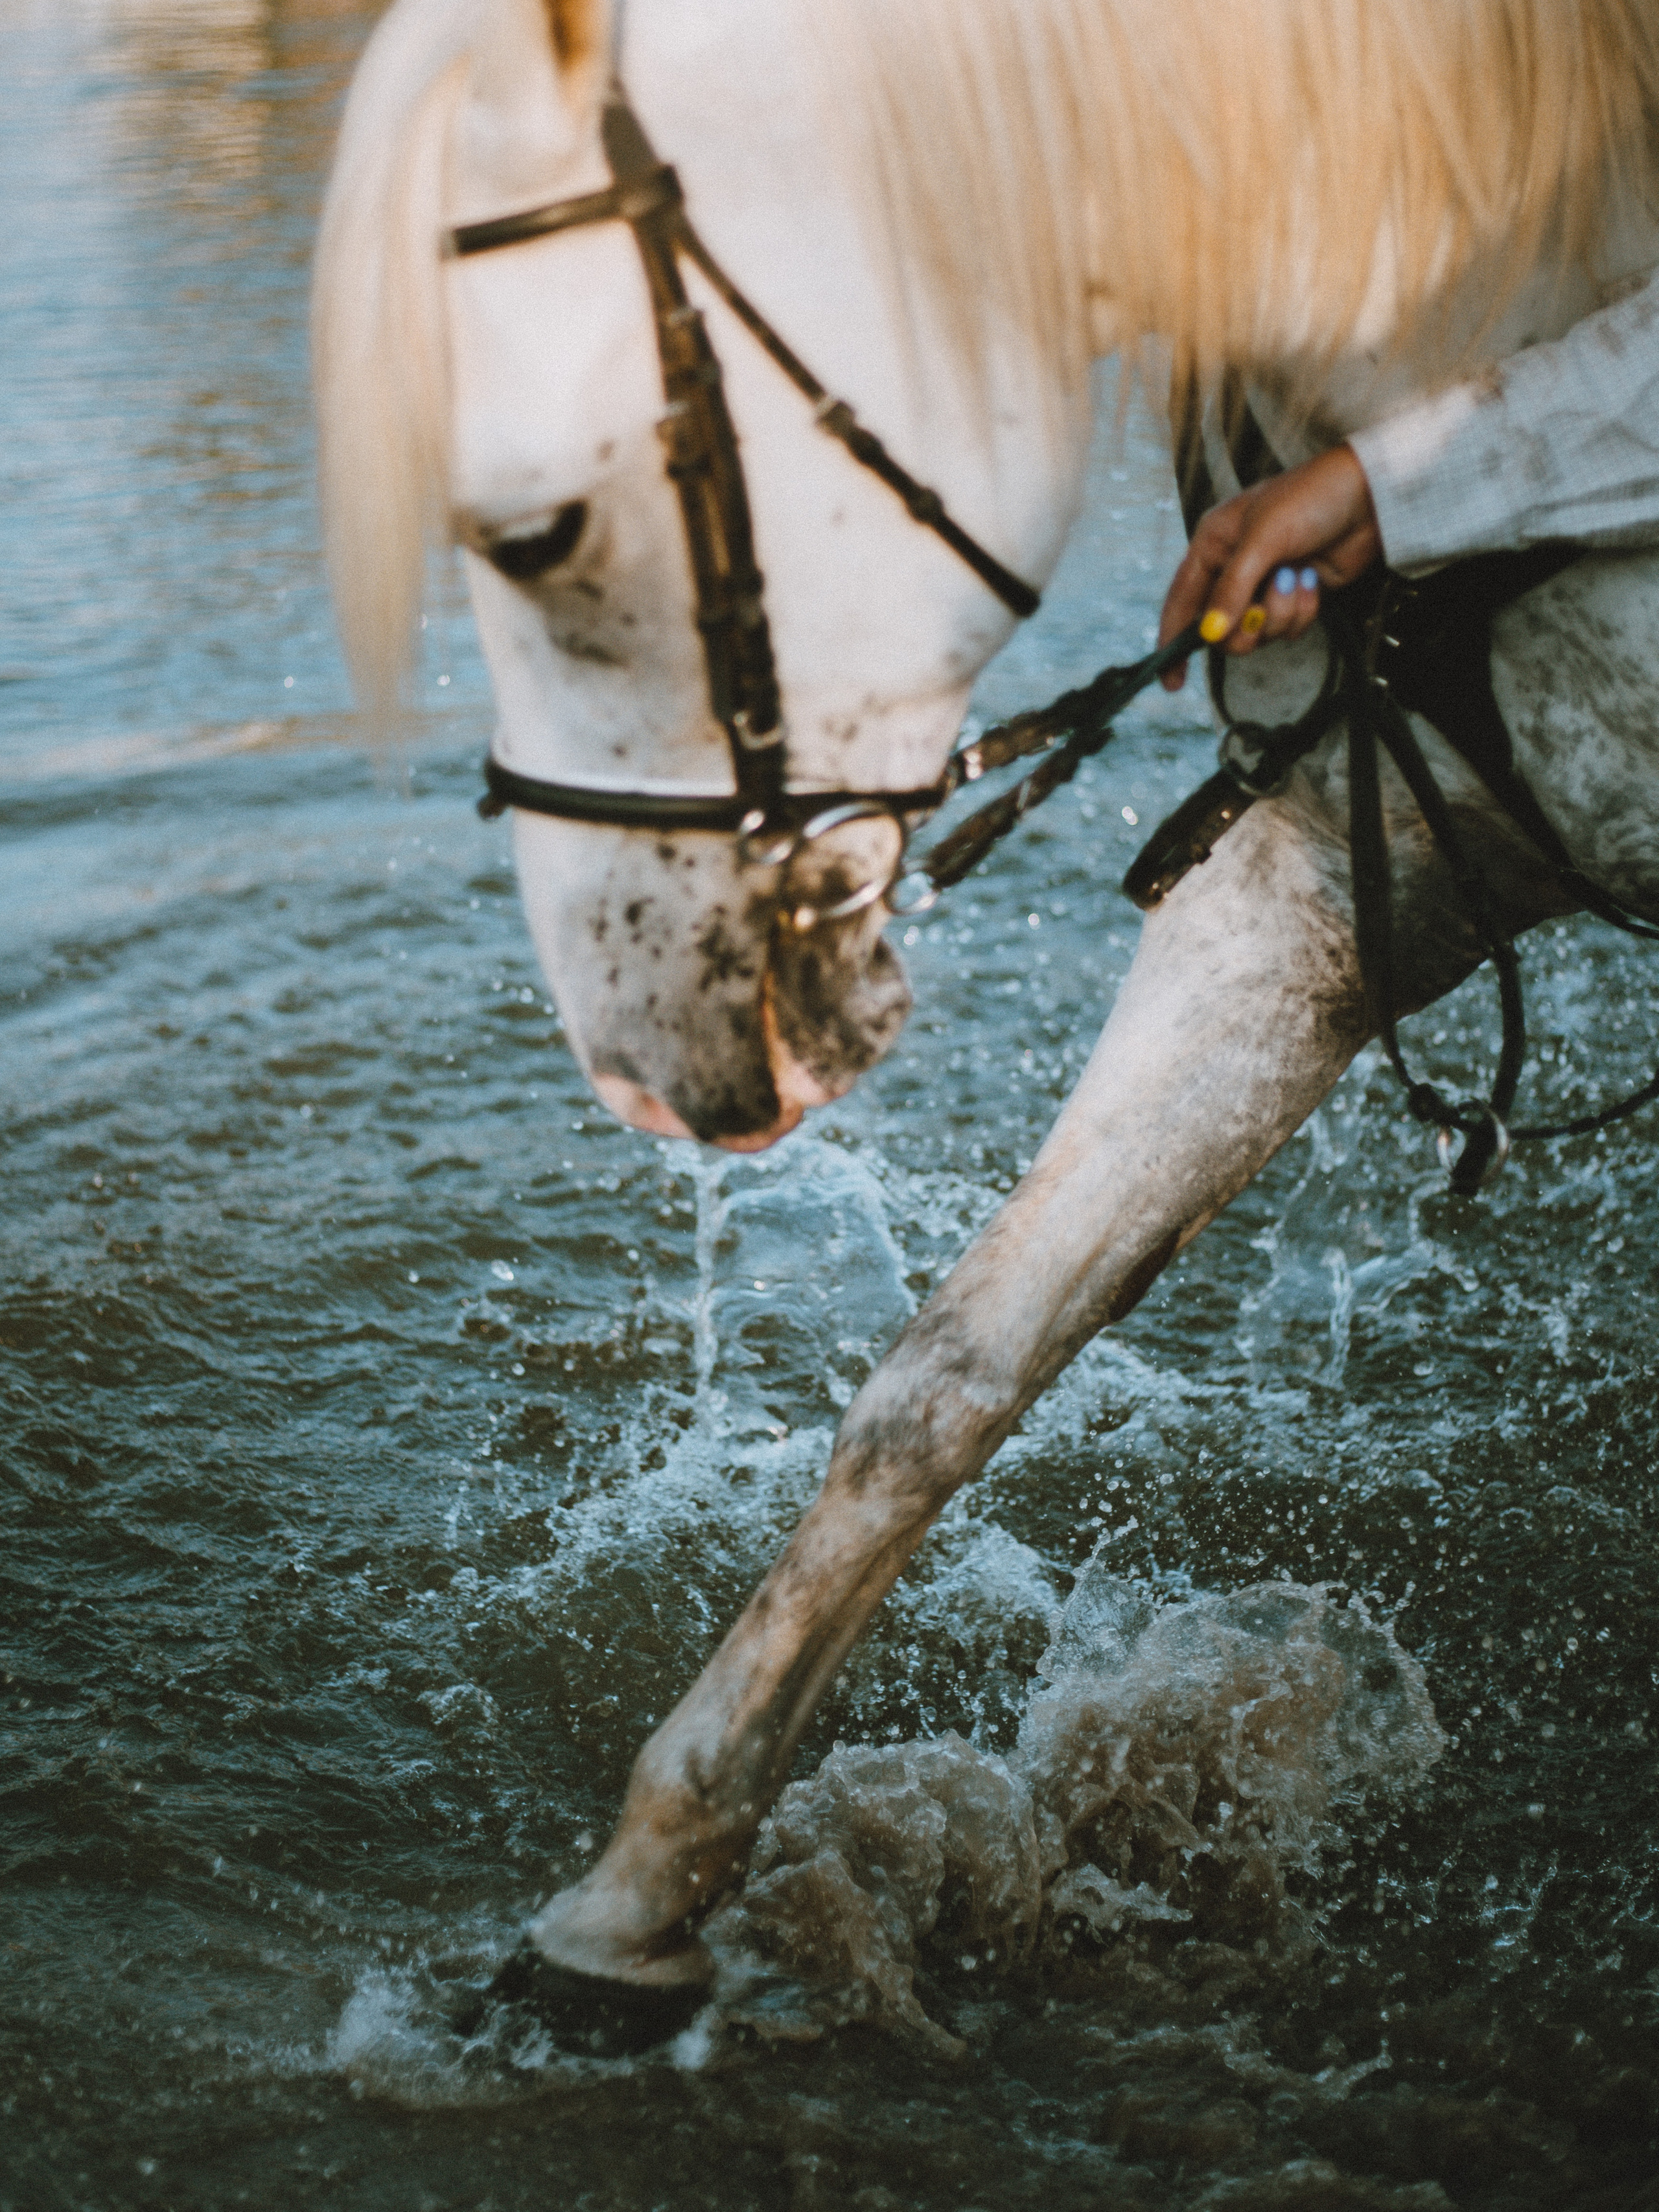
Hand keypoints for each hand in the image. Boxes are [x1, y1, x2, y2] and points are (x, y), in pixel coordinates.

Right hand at [1157, 443, 1381, 687]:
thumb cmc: (1311, 498)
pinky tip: (1313, 580)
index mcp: (1213, 546)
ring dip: (1280, 614)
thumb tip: (1211, 634)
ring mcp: (1264, 586)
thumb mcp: (1263, 539)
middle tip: (1264, 610)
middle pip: (1221, 630)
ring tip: (1297, 578)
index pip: (1181, 602)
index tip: (1172, 681)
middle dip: (1247, 626)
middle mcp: (1233, 569)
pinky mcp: (1293, 598)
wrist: (1368, 496)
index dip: (1172, 642)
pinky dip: (1302, 611)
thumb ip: (1233, 589)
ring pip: (1257, 633)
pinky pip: (1287, 628)